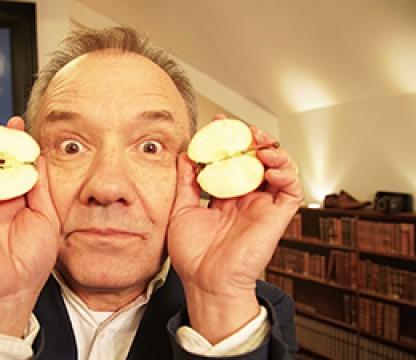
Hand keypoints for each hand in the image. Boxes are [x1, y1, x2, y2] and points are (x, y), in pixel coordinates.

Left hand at [167, 115, 302, 342]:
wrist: (204, 281)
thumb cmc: (192, 253)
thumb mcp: (181, 210)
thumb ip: (185, 182)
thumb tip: (185, 154)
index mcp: (225, 195)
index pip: (232, 159)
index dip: (228, 139)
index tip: (216, 123)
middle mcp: (246, 197)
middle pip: (257, 158)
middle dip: (251, 138)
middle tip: (241, 129)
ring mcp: (263, 205)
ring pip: (280, 168)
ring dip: (272, 150)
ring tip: (258, 143)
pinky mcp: (277, 215)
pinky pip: (291, 189)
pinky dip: (286, 172)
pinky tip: (269, 166)